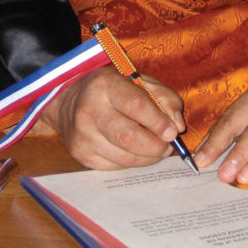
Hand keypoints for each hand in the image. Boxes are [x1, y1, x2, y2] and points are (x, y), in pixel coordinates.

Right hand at [41, 66, 185, 169]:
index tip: (172, 132)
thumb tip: (178, 126)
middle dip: (155, 146)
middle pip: (128, 137)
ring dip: (147, 158)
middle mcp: (90, 111)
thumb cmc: (112, 90)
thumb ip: (164, 98)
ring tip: (157, 150)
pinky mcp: (81, 155)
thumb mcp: (138, 81)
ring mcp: (83, 136)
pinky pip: (115, 166)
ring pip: (124, 157)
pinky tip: (137, 153)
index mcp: (105, 85)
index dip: (158, 121)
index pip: (135, 105)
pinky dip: (133, 162)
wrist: (69, 101)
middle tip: (167, 146)